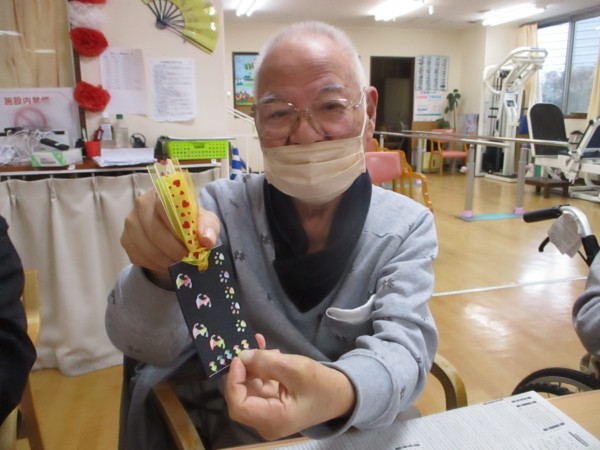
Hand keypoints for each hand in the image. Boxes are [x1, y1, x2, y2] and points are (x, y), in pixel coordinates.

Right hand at [120, 191, 219, 285]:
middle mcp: (141, 204)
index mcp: (162, 193)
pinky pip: (139, 256)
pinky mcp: (126, 240)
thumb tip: (206, 240)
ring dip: (165, 260)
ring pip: (145, 247)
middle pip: (153, 230)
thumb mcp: (206, 221)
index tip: (190, 245)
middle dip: (172, 249)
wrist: (177, 232)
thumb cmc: (191, 222)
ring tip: (179, 264)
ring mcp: (131, 223)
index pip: (164, 206)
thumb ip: (208, 226)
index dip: (177, 228)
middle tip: (186, 259)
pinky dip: (155, 265)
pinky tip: (167, 264)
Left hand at [224, 349, 355, 440]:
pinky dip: (261, 371)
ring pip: (250, 390)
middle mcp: (267, 423)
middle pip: (242, 398)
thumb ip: (267, 362)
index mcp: (273, 420)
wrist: (343, 395)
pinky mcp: (274, 407)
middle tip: (251, 349)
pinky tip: (269, 354)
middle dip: (244, 372)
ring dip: (253, 368)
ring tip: (265, 348)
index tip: (240, 359)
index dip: (234, 381)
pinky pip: (260, 388)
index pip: (238, 405)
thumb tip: (242, 356)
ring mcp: (270, 416)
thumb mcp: (296, 368)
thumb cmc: (323, 384)